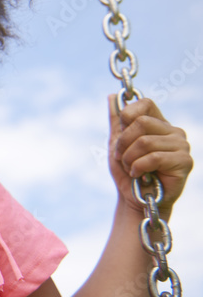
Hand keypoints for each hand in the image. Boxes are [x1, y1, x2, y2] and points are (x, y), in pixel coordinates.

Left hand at [108, 95, 192, 212]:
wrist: (136, 200)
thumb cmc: (129, 172)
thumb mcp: (117, 144)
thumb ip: (116, 120)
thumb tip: (112, 96)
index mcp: (159, 124)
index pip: (145, 103)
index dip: (127, 116)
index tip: (121, 135)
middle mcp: (174, 131)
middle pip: (141, 122)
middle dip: (123, 143)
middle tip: (123, 158)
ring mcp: (182, 146)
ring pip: (145, 141)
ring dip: (129, 159)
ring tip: (132, 169)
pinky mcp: (185, 162)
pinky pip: (153, 157)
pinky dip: (138, 167)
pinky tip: (139, 175)